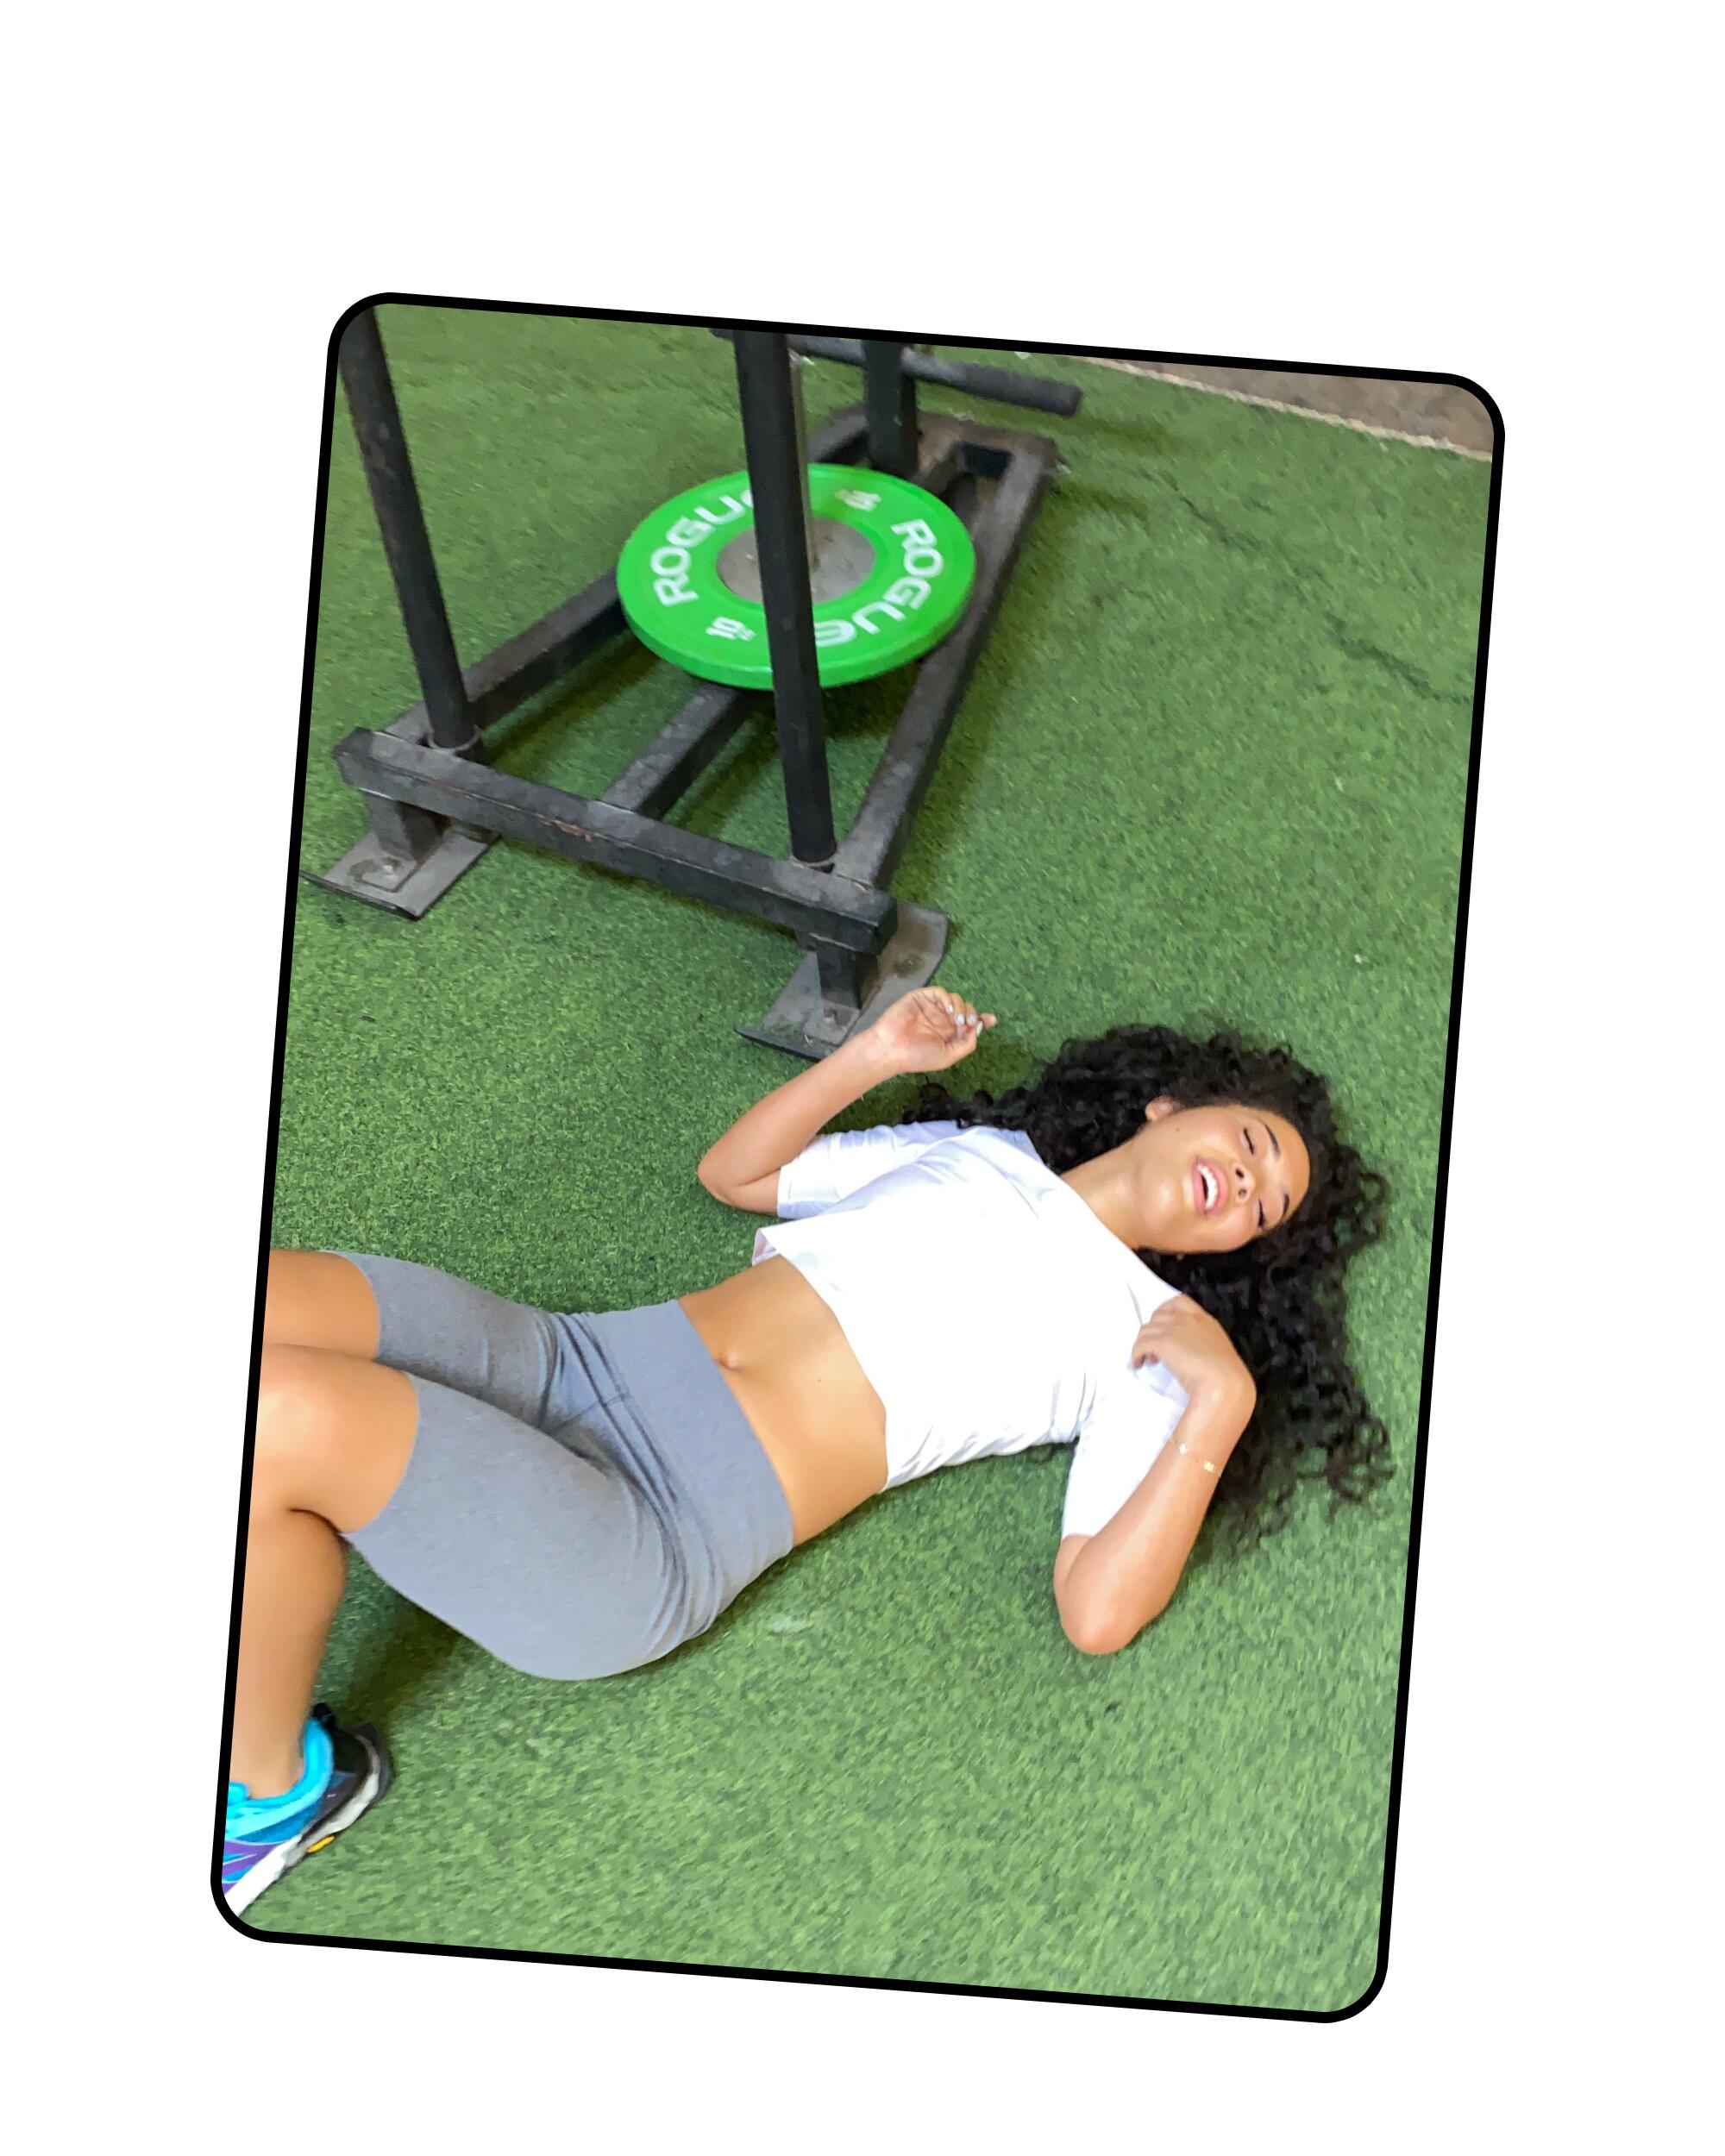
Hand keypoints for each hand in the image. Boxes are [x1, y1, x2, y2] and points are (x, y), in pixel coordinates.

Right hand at [865, 985, 997, 1075]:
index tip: (992, 1020)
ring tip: (957, 1021)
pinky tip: (949, 1010)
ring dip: (962, 1008)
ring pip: (956, 1000)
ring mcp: (933, 1008)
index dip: (982, 1020)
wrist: (892, 1049)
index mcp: (949, 1034)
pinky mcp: (922, 998)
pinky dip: (948, 999)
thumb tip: (979, 1028)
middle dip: (972, 1015)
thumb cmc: (917, 1057)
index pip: (970, 1023)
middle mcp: (943, 1020)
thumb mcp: (948, 1056)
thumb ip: (966, 1043)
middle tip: (968, 1024)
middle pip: (966, 1010)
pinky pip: (940, 993)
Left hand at [1130, 1297, 1256, 1418]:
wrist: (1223, 1383)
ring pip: (1146, 1329)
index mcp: (1205, 1320)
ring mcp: (1174, 1328)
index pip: (1180, 1302)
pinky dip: (1136, 1354)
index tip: (1162, 1326)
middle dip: (1153, 1330)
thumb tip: (1189, 1353)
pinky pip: (1140, 1344)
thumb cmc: (1225, 1376)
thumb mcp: (1218, 1352)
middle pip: (1158, 1315)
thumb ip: (1203, 1345)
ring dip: (1144, 1343)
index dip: (1166, 1311)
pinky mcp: (1162, 1342)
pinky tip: (1139, 1365)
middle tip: (1155, 1348)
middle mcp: (1188, 1319)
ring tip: (1149, 1360)